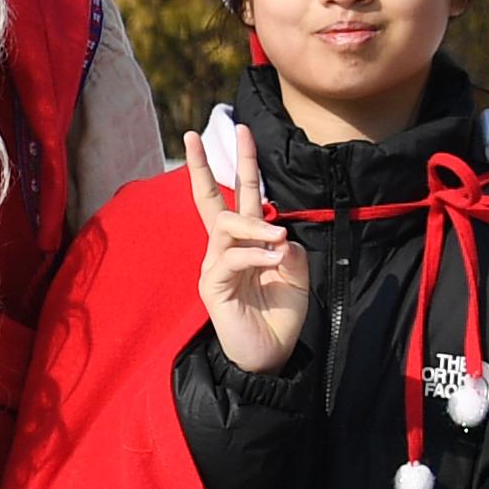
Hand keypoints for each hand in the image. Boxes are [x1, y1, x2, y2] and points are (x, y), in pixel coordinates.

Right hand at [191, 121, 303, 372]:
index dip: (241, 164)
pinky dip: (256, 255)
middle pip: (212, 200)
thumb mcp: (295, 275)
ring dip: (255, 225)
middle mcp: (226, 249)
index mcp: (247, 243)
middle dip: (205, 165)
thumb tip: (277, 233)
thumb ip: (288, 248)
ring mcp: (215, 266)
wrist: (270, 357)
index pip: (241, 196)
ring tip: (277, 238)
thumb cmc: (280, 317)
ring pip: (225, 225)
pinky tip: (274, 261)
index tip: (240, 131)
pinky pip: (231, 257)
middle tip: (193, 134)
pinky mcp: (212, 285)